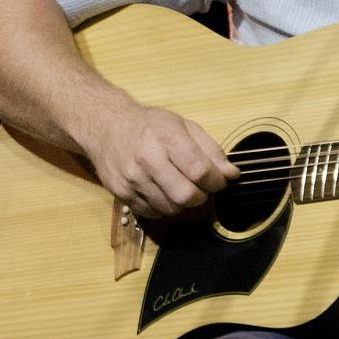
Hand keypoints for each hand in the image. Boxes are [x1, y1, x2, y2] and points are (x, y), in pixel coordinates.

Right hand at [78, 102, 238, 218]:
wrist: (106, 126)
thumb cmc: (149, 125)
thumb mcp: (183, 126)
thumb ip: (211, 150)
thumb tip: (232, 174)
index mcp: (167, 138)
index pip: (201, 171)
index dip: (217, 181)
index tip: (218, 180)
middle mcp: (148, 160)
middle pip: (186, 196)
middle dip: (201, 196)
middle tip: (200, 187)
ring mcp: (132, 179)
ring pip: (170, 209)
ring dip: (182, 203)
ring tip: (178, 187)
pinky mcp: (121, 193)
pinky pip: (152, 213)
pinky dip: (163, 207)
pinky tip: (161, 191)